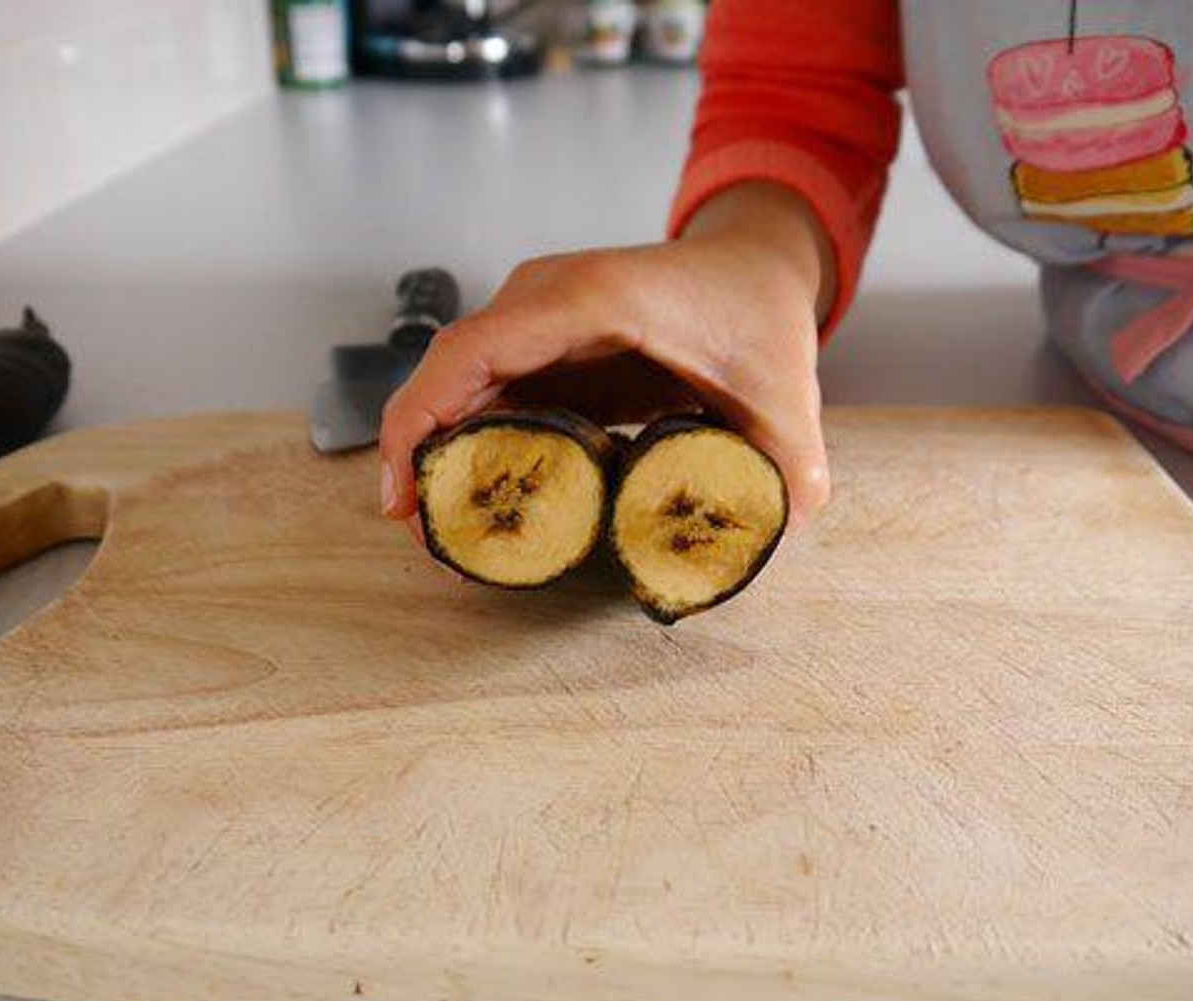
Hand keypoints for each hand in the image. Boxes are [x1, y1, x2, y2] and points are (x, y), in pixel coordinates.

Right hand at [378, 182, 834, 529]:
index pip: (473, 352)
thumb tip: (760, 540)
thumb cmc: (758, 312)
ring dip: (442, 456)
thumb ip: (787, 475)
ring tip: (446, 533)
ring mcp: (536, 321)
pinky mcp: (541, 350)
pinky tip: (478, 502)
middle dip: (420, 456)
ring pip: (460, 388)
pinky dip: (473, 447)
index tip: (405, 492)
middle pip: (449, 375)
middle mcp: (546, 299)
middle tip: (425, 538)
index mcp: (592, 300)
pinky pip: (487, 397)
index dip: (422, 419)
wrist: (754, 267)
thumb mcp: (787, 401)